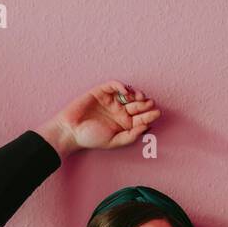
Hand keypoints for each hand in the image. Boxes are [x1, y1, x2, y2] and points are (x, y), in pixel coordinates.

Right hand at [37, 81, 161, 157]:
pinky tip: (126, 92)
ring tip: (139, 98)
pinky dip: (121, 86)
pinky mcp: (101, 92)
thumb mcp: (114, 141)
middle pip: (138, 105)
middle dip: (145, 104)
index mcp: (124, 124)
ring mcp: (111, 101)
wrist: (70, 130)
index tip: (157, 113)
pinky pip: (114, 86)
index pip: (141, 118)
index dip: (150, 115)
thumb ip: (131, 136)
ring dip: (136, 94)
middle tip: (150, 104)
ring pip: (129, 93)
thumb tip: (147, 127)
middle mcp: (120, 111)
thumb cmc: (91, 138)